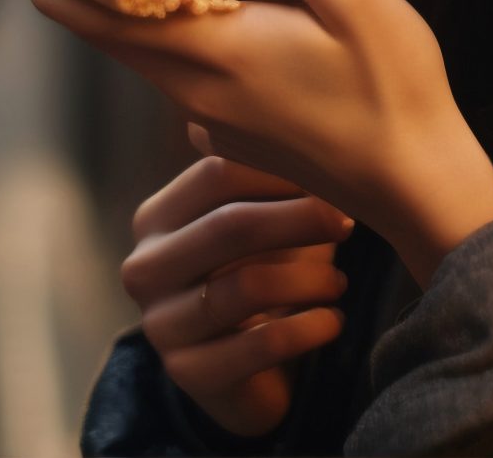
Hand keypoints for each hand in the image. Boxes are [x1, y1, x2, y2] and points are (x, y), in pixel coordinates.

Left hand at [18, 0, 492, 286]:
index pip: (91, 7)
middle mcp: (192, 89)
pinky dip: (164, 22)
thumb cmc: (395, 89)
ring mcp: (208, 116)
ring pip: (138, 45)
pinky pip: (176, 64)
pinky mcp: (231, 129)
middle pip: (97, 27)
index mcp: (212, 51)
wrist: (418, 185)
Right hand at [124, 154, 353, 437]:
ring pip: (245, 287)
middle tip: (347, 220)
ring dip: (309, 280)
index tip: (333, 177)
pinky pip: (260, 345)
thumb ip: (267, 177)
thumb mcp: (261, 224)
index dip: (281, 171)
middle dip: (299, 219)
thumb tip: (300, 117)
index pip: (216, 174)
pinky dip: (308, 328)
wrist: (246, 373)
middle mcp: (146, 269)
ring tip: (340, 281)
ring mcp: (162, 326)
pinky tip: (333, 321)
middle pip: (228, 226)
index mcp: (156, 218)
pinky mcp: (190, 375)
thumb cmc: (260, 275)